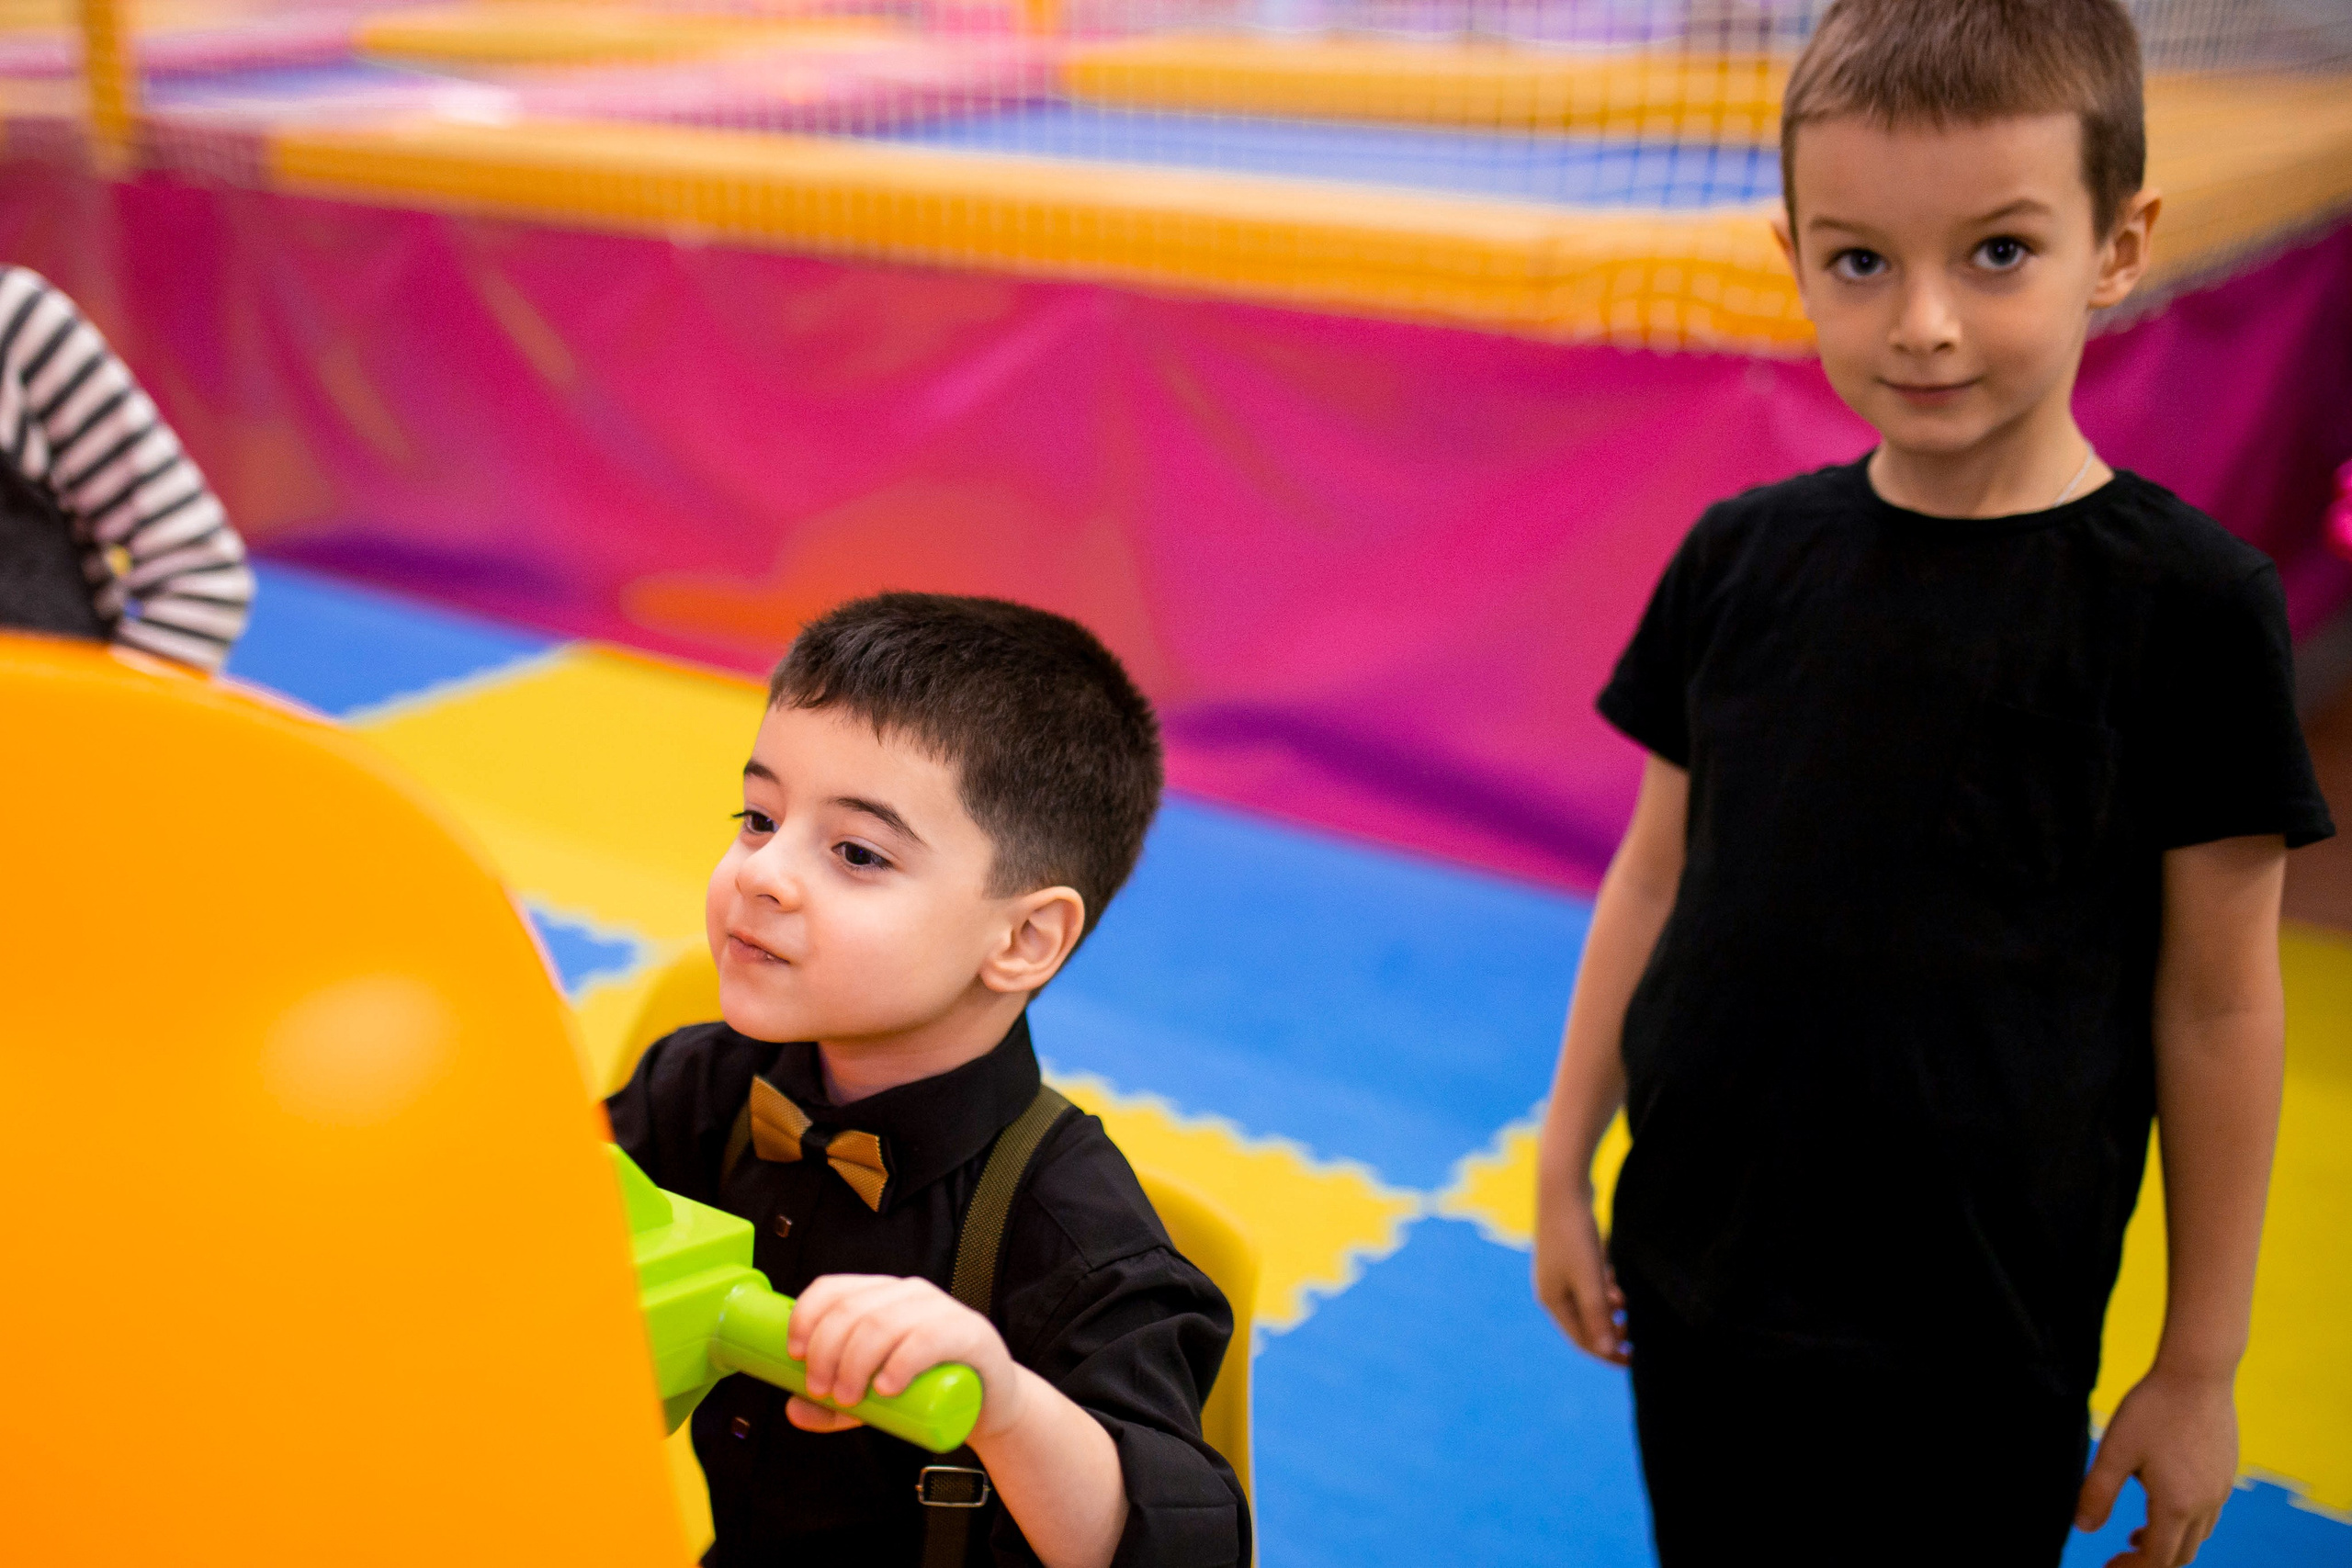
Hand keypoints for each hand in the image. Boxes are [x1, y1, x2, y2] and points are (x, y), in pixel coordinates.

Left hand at [784, 1273, 1028, 1440]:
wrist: (989, 1403)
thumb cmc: (926, 1389)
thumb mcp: (869, 1399)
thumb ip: (831, 1407)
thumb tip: (794, 1409)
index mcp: (881, 1297)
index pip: (832, 1288)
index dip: (805, 1317)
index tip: (794, 1356)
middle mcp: (908, 1294)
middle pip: (851, 1310)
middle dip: (825, 1352)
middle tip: (823, 1391)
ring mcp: (941, 1310)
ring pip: (882, 1324)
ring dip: (854, 1363)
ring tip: (850, 1398)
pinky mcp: (969, 1333)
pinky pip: (927, 1338)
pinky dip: (899, 1363)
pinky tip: (887, 1387)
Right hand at [1533, 1183, 1626, 1364]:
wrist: (1562, 1187)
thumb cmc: (1575, 1235)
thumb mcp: (1590, 1279)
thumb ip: (1598, 1315)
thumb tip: (1605, 1351)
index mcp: (1552, 1300)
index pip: (1581, 1340)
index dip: (1607, 1353)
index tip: (1635, 1359)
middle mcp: (1552, 1289)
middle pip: (1585, 1323)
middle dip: (1610, 1330)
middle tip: (1636, 1332)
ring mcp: (1559, 1272)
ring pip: (1590, 1302)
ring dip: (1611, 1309)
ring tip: (1627, 1303)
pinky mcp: (1569, 1256)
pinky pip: (1590, 1284)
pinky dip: (1606, 1288)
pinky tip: (1617, 1281)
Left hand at [2075, 1368, 2238, 1566]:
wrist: (2198, 1373)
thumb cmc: (2152, 1409)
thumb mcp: (2114, 1450)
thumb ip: (2097, 1492)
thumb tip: (2083, 1528)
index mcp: (2177, 1505)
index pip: (2157, 1559)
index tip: (2106, 1567)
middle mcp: (2205, 1504)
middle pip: (2181, 1555)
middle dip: (2150, 1563)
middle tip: (2119, 1558)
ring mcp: (2221, 1489)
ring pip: (2197, 1536)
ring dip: (2168, 1543)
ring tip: (2136, 1536)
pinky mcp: (2225, 1472)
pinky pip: (2207, 1513)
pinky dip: (2184, 1522)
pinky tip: (2162, 1501)